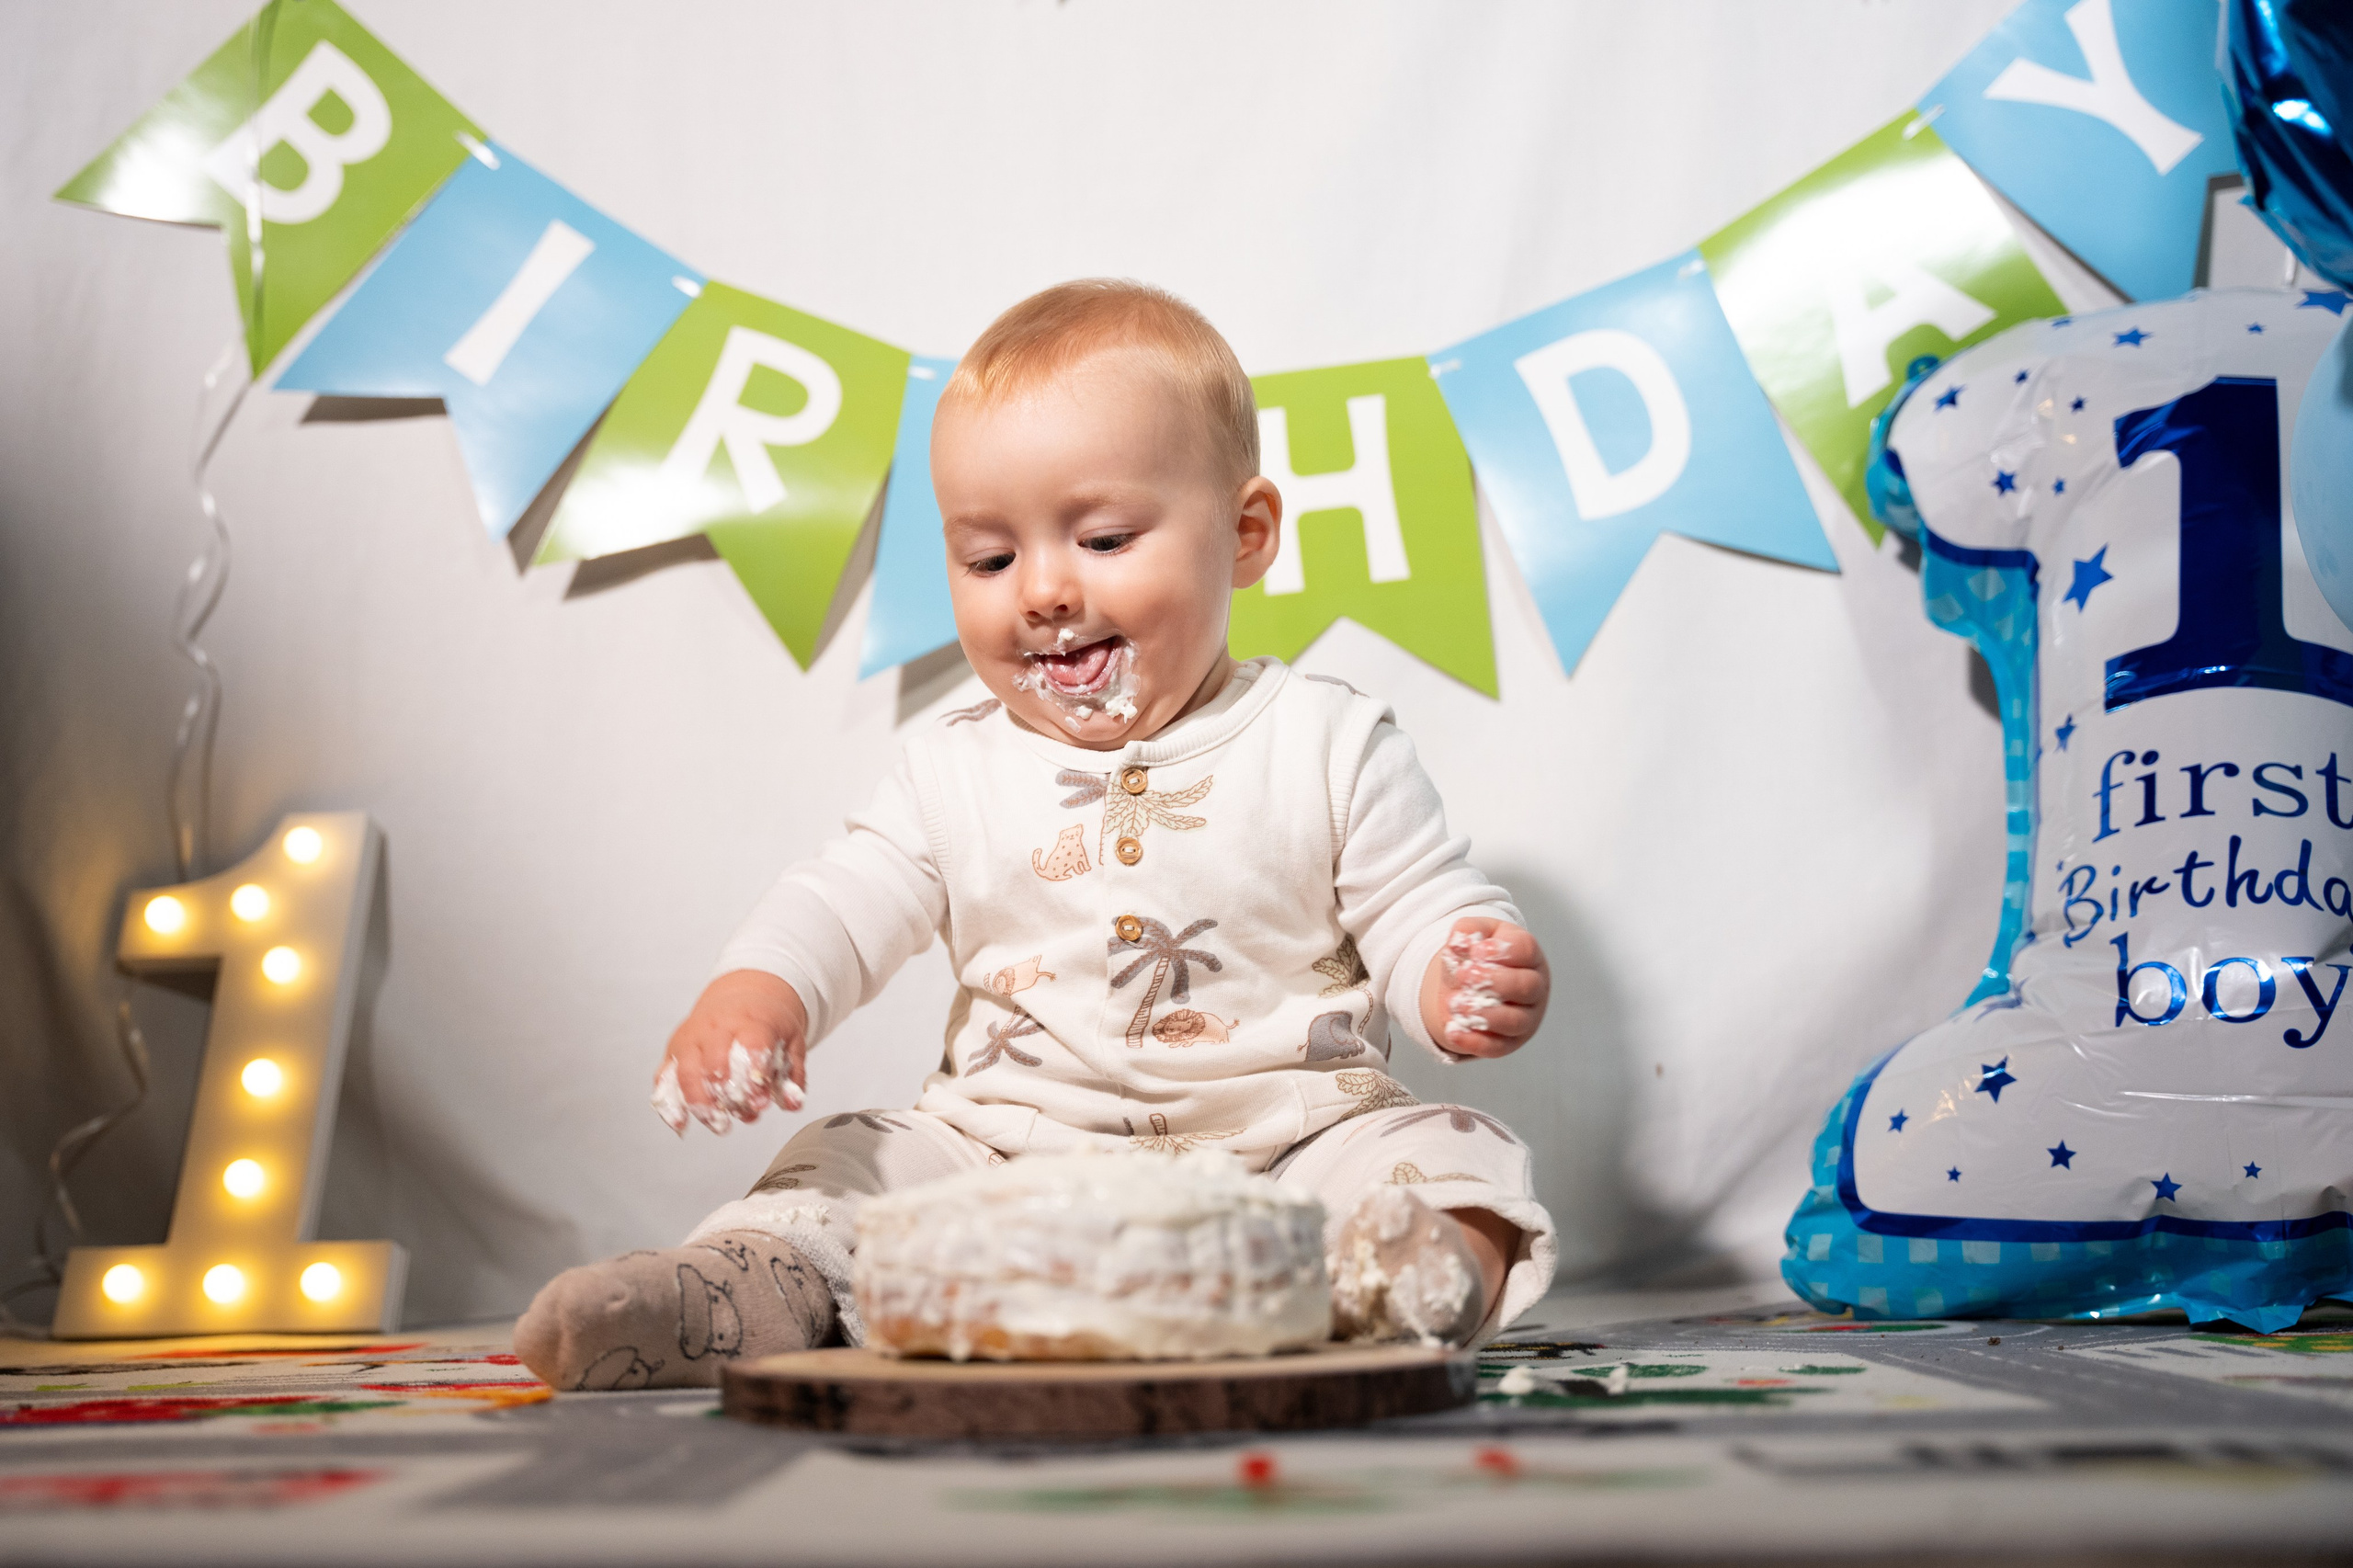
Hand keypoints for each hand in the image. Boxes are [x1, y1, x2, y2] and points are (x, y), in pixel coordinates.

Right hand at [652, 970, 808, 1135]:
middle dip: (727, 1092)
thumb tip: (792, 1105)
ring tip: (718, 1124)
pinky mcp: (674, 1051)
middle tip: (743, 1113)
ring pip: (687, 1071)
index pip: (749, 1045)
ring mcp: (691, 1038)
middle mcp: (715, 1026)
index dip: (754, 1076)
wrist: (739, 994)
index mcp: (748, 1019)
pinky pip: (664, 1077)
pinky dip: (669, 1102)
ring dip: (700, 1102)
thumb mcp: (790, 1040)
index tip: (760, 1101)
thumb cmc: (764, 1021)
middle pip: (714, 1060)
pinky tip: (680, 1123)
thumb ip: (793, 1075)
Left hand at [1418, 917, 1548, 1058]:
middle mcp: (1535, 988)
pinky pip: (1497, 1047)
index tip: (1476, 952)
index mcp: (1529, 956)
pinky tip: (1453, 1030)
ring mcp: (1526, 1018)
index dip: (1502, 951)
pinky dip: (1474, 1041)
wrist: (1472, 985)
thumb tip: (1458, 940)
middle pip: (1525, 986)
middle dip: (1492, 981)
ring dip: (1484, 1014)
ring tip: (1456, 1004)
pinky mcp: (1510, 1042)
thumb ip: (1467, 931)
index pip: (1526, 950)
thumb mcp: (1476, 935)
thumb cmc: (1481, 957)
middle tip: (1463, 975)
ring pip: (1515, 1021)